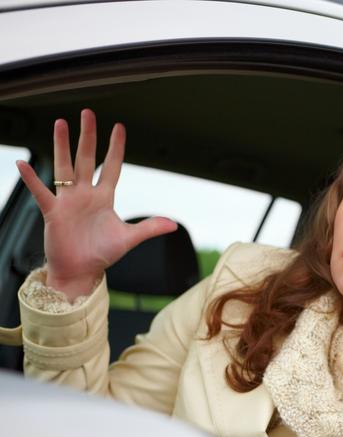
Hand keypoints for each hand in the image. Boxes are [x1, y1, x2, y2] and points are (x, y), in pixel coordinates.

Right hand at [16, 108, 177, 300]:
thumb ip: (149, 228)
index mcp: (104, 197)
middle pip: (87, 159)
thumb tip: (175, 224)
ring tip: (60, 123)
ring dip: (62, 146)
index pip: (111, 166)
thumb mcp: (128, 238)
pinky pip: (42, 192)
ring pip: (65, 167)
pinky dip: (32, 180)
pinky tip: (23, 164)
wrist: (81, 272)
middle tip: (87, 113)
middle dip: (88, 136)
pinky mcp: (53, 212)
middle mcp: (86, 194)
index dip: (115, 148)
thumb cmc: (102, 254)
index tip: (119, 127)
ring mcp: (68, 201)